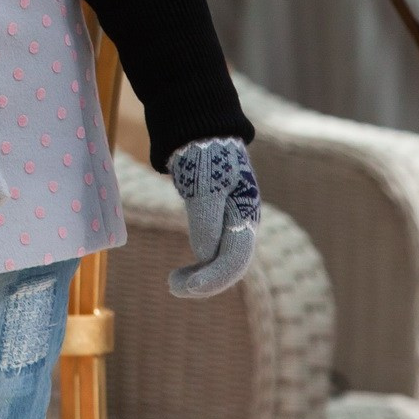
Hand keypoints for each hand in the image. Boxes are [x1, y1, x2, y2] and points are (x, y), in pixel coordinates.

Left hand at [165, 136, 259, 297]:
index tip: (186, 284)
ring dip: (201, 277)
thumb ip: (206, 219)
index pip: (234, 258)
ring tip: (173, 283)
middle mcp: (244, 225)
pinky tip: (186, 272)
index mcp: (246, 216)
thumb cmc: (205, 155)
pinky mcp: (220, 223)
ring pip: (222, 262)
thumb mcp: (204, 185)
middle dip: (205, 282)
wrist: (201, 132)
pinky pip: (215, 253)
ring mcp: (233, 224)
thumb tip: (205, 255)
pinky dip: (201, 265)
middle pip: (231, 266)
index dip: (212, 276)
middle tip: (172, 286)